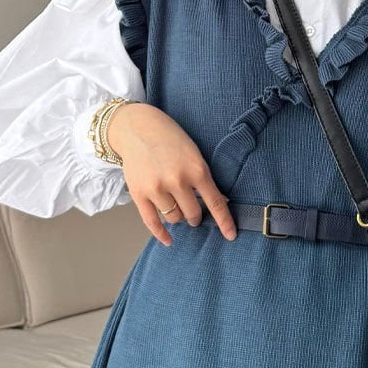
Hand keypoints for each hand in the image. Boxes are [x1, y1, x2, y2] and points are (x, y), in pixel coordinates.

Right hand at [106, 103, 236, 245]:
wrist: (137, 127)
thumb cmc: (169, 138)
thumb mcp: (194, 153)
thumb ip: (203, 178)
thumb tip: (219, 203)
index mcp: (196, 169)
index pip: (215, 203)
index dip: (224, 222)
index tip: (230, 235)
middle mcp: (177, 180)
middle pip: (193, 214)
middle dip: (196, 216)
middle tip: (194, 211)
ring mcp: (156, 188)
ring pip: (174, 218)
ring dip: (178, 216)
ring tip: (176, 205)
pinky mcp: (139, 194)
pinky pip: (152, 222)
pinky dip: (161, 234)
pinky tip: (169, 240)